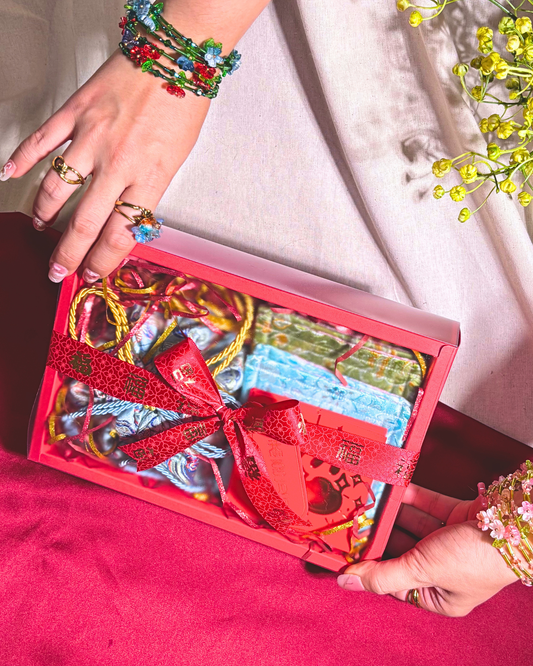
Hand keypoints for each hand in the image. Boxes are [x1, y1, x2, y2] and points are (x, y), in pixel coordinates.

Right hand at [6, 50, 209, 282]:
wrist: (175, 58)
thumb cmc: (181, 107)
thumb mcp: (174, 162)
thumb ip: (146, 193)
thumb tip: (125, 223)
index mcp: (149, 178)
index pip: (120, 235)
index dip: (103, 262)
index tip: (93, 274)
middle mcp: (118, 161)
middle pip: (84, 222)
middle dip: (67, 254)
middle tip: (58, 269)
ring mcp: (92, 136)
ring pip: (56, 187)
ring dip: (44, 213)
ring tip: (42, 226)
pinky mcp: (75, 111)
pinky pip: (41, 141)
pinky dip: (21, 160)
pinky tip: (11, 175)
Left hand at [337, 484, 518, 615]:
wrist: (514, 524)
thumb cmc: (474, 559)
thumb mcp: (421, 570)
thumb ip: (382, 575)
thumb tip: (347, 582)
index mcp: (439, 596)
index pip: (394, 582)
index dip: (371, 566)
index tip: (347, 549)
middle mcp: (445, 570)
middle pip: (402, 550)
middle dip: (382, 534)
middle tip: (356, 519)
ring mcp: (452, 542)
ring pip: (413, 525)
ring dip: (394, 512)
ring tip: (369, 499)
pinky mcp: (458, 515)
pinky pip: (427, 505)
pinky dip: (411, 497)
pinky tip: (393, 487)